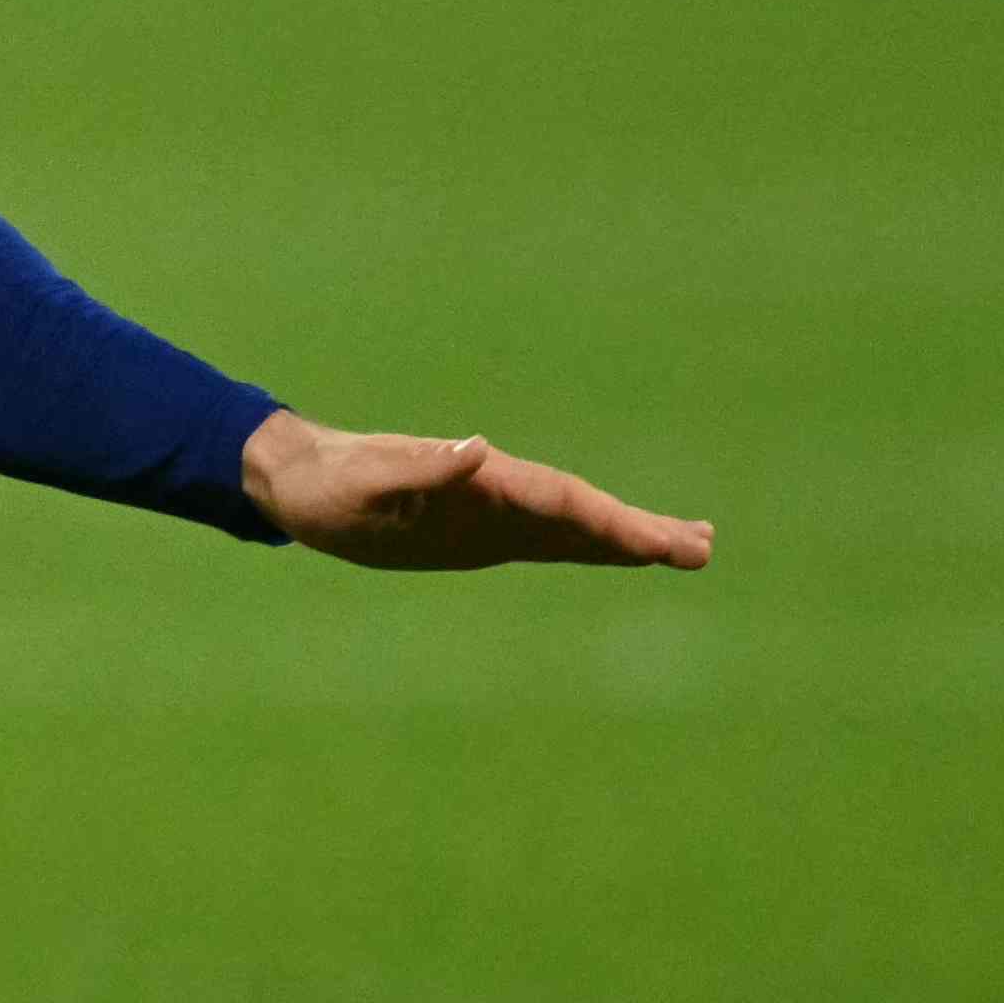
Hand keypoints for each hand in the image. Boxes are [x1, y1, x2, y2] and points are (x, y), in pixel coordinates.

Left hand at [240, 412, 710, 573]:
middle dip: (639, 530)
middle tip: (703, 547)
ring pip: (576, 523)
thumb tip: (476, 450)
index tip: (654, 540)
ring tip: (695, 546)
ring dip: (632, 535)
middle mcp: (496, 492)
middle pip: (581, 509)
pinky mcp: (484, 531)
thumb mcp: (363, 482)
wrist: (299, 477)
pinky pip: (551, 538)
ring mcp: (495, 512)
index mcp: (476, 480)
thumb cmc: (327, 482)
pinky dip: (595, 543)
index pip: (556, 499)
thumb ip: (419, 469)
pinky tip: (631, 552)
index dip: (606, 520)